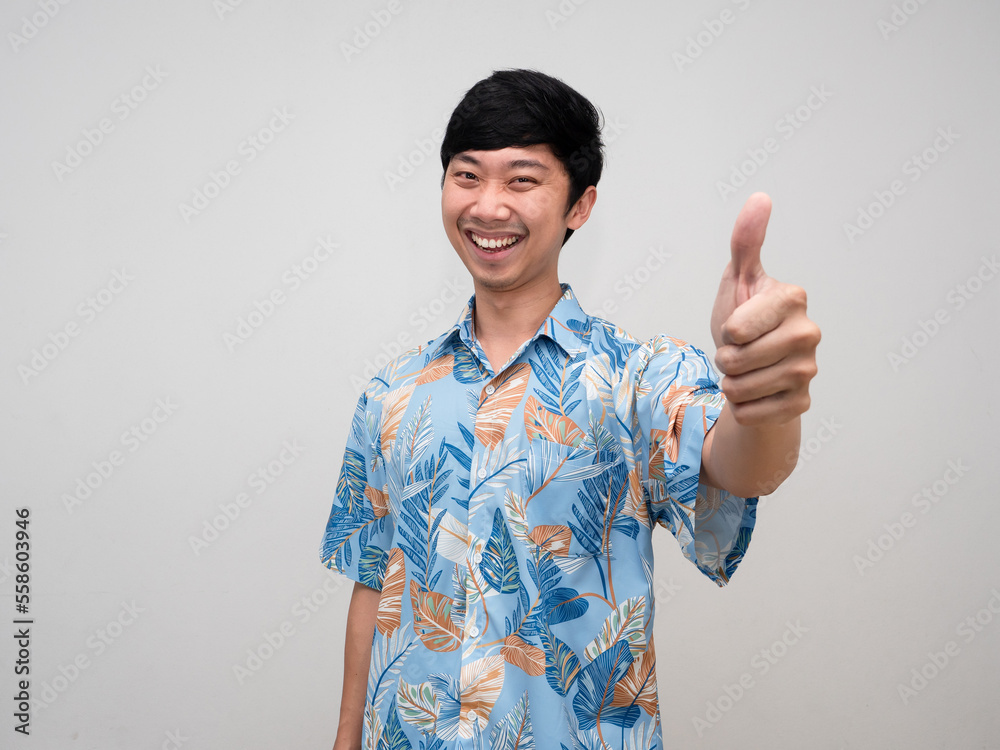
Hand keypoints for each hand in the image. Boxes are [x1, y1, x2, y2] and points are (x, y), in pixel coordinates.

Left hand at [709, 193, 820, 425]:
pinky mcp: (802, 403)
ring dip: (730, 384)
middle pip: (736, 360)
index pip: (736, 328)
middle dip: (724, 359)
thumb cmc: (743, 321)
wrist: (751, 370)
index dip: (726, 331)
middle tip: (738, 351)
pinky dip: (742, 408)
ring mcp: (809, 371)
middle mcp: (809, 334)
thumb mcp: (737, 281)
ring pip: (741, 389)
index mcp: (793, 299)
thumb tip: (760, 198)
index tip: (738, 326)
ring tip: (744, 371)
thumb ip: (746, 242)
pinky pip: (751, 413)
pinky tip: (754, 394)